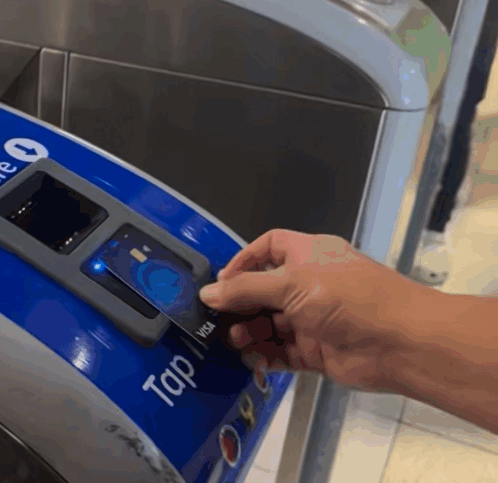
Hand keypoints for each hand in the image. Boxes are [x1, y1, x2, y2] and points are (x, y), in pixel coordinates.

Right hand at [198, 229, 431, 391]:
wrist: (401, 343)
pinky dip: (265, 357)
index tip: (222, 281)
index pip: (269, 248)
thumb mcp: (292, 284)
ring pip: (270, 324)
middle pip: (263, 291)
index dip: (244, 260)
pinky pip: (282, 353)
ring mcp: (313, 319)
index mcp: (309, 255)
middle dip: (240, 304)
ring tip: (237, 340)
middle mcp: (310, 285)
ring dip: (249, 332)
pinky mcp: (316, 351)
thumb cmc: (349, 299)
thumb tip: (208, 293)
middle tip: (217, 318)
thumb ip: (246, 290)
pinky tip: (252, 360)